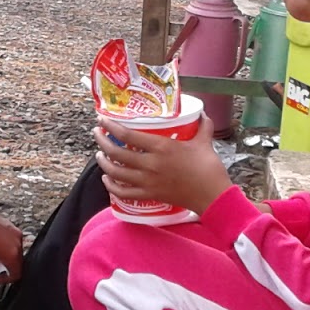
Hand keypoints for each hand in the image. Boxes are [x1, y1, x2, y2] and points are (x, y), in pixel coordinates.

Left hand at [94, 115, 232, 215]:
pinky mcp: (150, 195)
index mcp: (161, 147)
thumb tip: (202, 113)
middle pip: (116, 153)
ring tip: (99, 155)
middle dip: (102, 142)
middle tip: (97, 134)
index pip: (128, 135)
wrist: (212, 196)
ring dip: (103, 163)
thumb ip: (202, 126)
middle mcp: (150, 164)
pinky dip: (111, 187)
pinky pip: (124, 193)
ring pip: (116, 173)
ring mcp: (148, 182)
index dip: (111, 126)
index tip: (102, 119)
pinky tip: (107, 180)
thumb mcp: (204, 142)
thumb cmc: (209, 168)